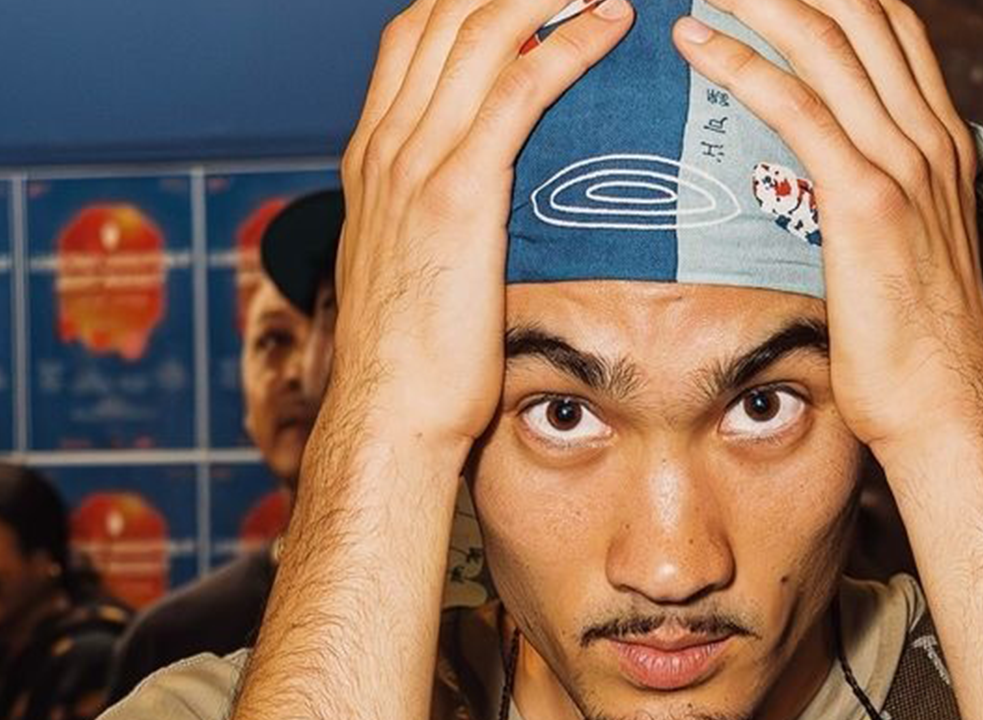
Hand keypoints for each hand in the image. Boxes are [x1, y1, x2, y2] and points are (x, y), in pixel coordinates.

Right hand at [329, 0, 636, 457]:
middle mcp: (386, 147)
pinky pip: (518, 89)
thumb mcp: (411, 276)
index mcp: (371, 160)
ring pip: (481, 31)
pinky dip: (568, 41)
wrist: (385, 417)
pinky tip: (611, 21)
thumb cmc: (409, 369)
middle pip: (444, 12)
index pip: (412, 37)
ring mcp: (416, 166)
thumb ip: (432, 226)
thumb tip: (475, 224)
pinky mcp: (457, 196)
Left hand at [673, 1, 982, 468]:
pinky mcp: (866, 202)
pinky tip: (697, 42)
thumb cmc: (920, 354)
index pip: (891, 27)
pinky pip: (797, 107)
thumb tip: (831, 199)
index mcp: (942, 145)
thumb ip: (880, 207)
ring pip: (826, 40)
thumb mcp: (907, 258)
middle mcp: (929, 139)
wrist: (948, 407)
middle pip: (861, 10)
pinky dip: (742, 62)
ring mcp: (903, 165)